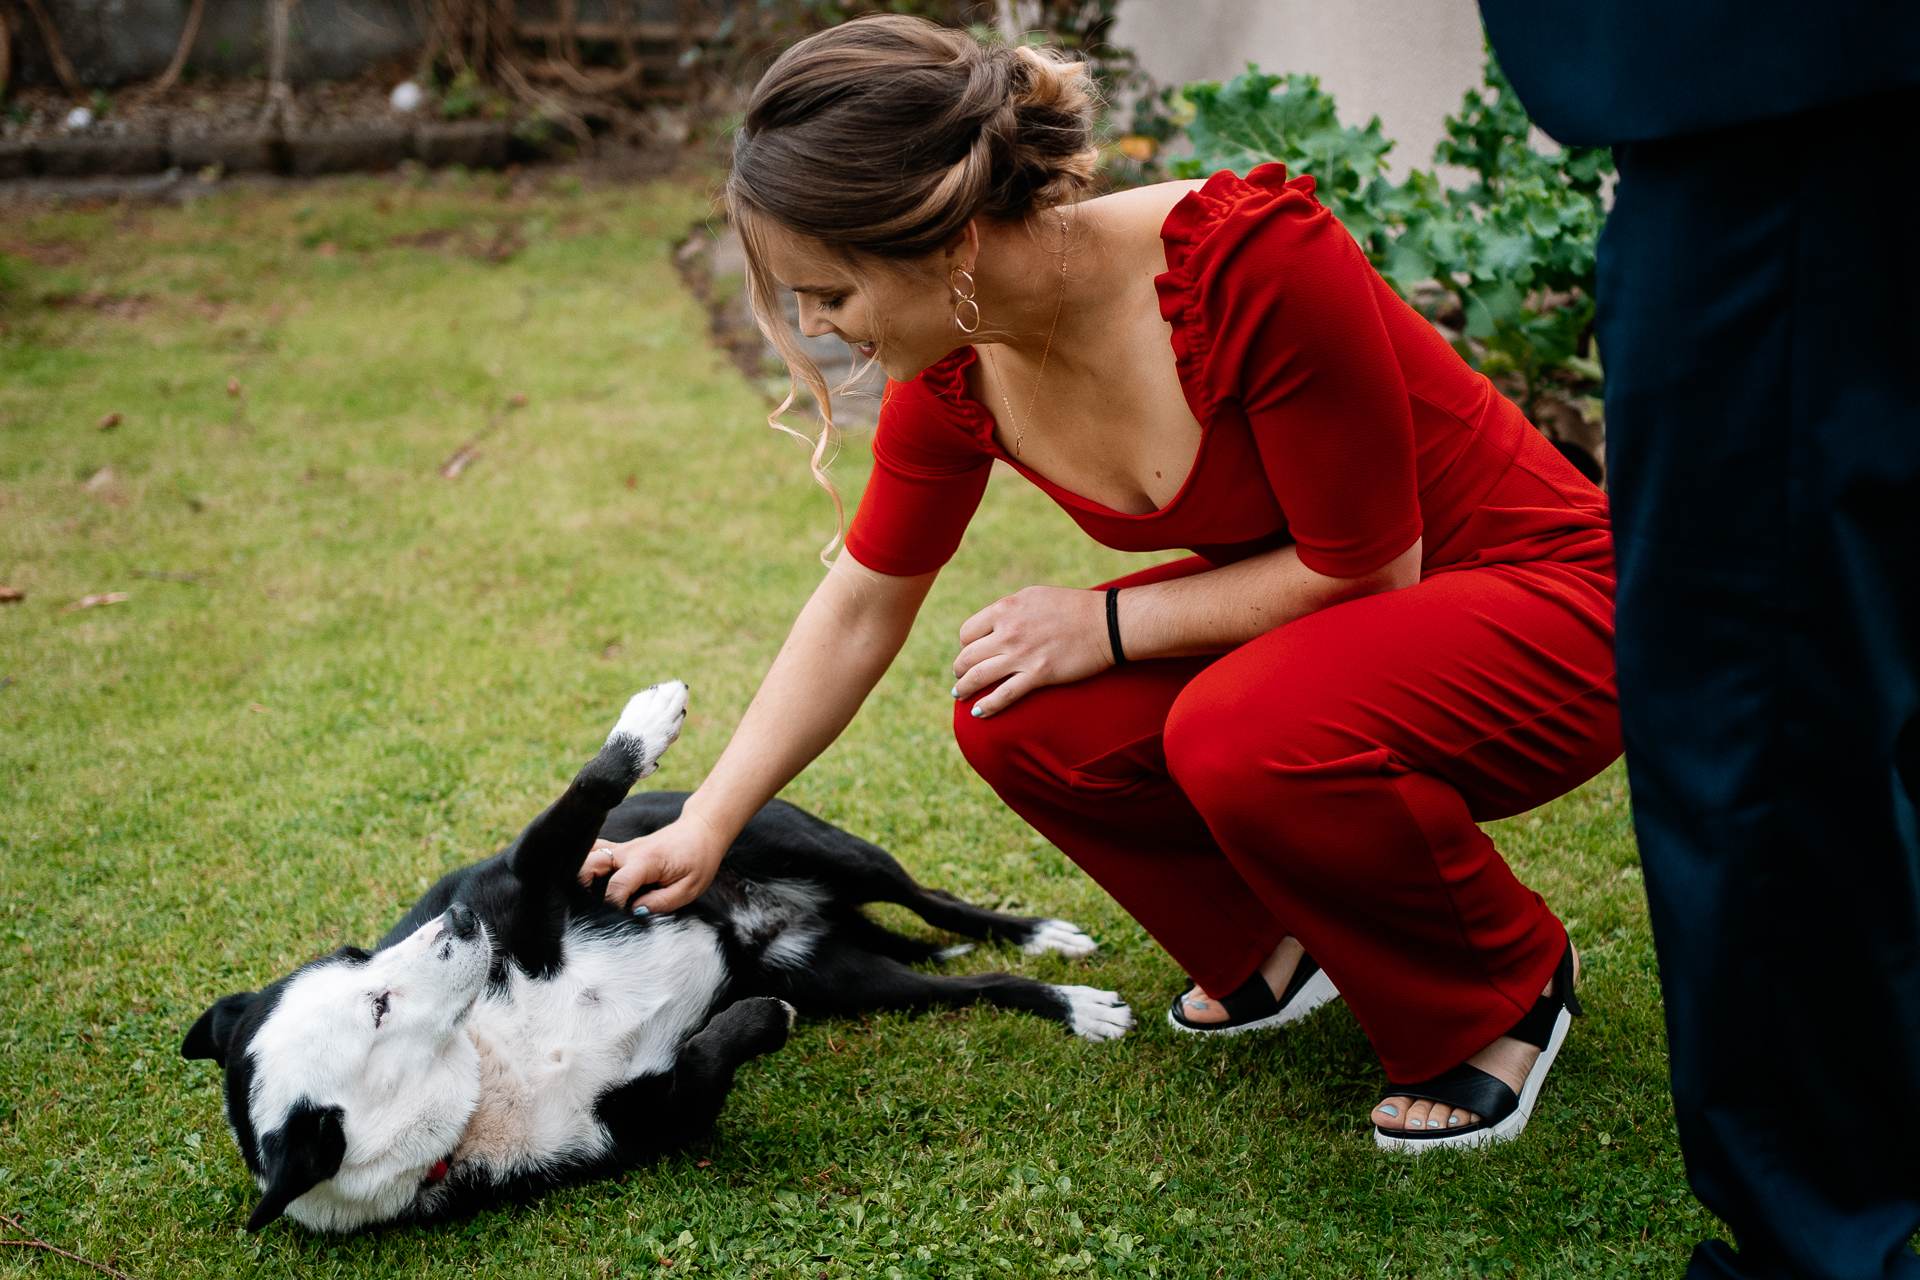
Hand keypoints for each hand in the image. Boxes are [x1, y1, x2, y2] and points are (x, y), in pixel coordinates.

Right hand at [577, 811, 729, 914]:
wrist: (701, 829)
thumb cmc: (699, 859)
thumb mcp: (690, 887)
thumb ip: (662, 902)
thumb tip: (635, 913)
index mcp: (646, 861)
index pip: (618, 884)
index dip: (611, 905)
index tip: (613, 921)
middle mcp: (627, 852)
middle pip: (588, 865)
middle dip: (582, 889)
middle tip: (590, 911)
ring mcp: (621, 849)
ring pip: (586, 857)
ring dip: (580, 877)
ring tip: (584, 900)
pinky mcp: (620, 850)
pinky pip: (594, 853)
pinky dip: (585, 864)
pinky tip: (585, 882)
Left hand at [953, 585, 1110, 717]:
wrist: (1106, 623)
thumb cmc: (1073, 607)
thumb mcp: (1034, 597)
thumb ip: (1010, 610)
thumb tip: (994, 623)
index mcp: (1005, 609)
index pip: (967, 632)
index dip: (964, 645)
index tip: (970, 652)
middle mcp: (1008, 631)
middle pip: (967, 656)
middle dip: (959, 670)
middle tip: (959, 677)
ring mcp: (1022, 654)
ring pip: (979, 677)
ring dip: (964, 689)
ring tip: (960, 695)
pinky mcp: (1038, 675)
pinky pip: (1004, 695)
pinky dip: (987, 706)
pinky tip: (978, 712)